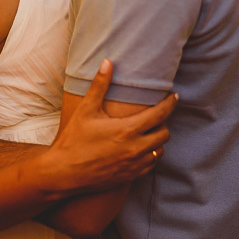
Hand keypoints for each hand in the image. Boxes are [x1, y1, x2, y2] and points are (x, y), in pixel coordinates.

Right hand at [48, 59, 175, 193]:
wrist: (64, 173)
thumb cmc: (74, 139)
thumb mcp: (86, 110)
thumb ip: (100, 85)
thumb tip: (108, 62)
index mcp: (127, 130)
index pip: (160, 114)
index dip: (170, 103)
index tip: (174, 96)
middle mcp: (135, 148)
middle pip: (164, 133)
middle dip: (162, 122)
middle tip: (154, 115)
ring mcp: (134, 165)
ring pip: (159, 151)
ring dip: (156, 140)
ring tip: (146, 132)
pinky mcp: (130, 176)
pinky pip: (150, 165)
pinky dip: (149, 155)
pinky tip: (138, 149)